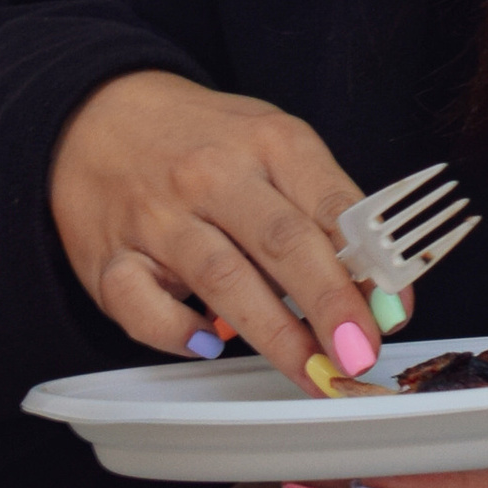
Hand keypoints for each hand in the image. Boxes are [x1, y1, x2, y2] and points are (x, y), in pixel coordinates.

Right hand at [48, 71, 384, 391]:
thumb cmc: (201, 140)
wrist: (94, 116)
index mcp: (269, 142)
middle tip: (359, 355)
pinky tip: (209, 344)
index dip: (368, 267)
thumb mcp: (274, 148)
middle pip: (282, 243)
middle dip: (329, 306)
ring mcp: (158, 217)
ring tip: (312, 371)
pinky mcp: (109, 258)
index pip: (330, 206)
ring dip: (275, 335)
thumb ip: (327, 214)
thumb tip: (381, 295)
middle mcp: (213, 175)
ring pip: (222, 279)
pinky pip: (143, 308)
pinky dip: (179, 333)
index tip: (392, 315)